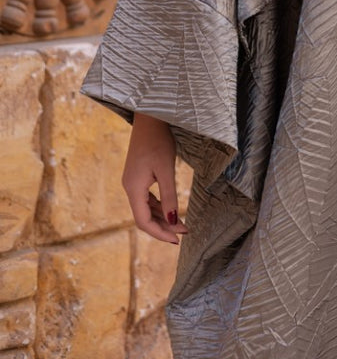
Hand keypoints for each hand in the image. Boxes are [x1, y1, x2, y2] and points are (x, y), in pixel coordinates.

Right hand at [122, 113, 187, 244]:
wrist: (149, 117)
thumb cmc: (158, 141)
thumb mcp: (166, 169)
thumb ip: (169, 196)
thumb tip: (173, 221)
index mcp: (133, 188)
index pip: (143, 221)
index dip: (159, 233)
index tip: (177, 240)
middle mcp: (129, 187)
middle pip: (144, 217)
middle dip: (164, 226)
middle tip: (185, 232)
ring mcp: (132, 181)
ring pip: (145, 208)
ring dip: (162, 217)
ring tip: (182, 224)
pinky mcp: (137, 175)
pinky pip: (146, 198)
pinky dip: (158, 206)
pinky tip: (170, 209)